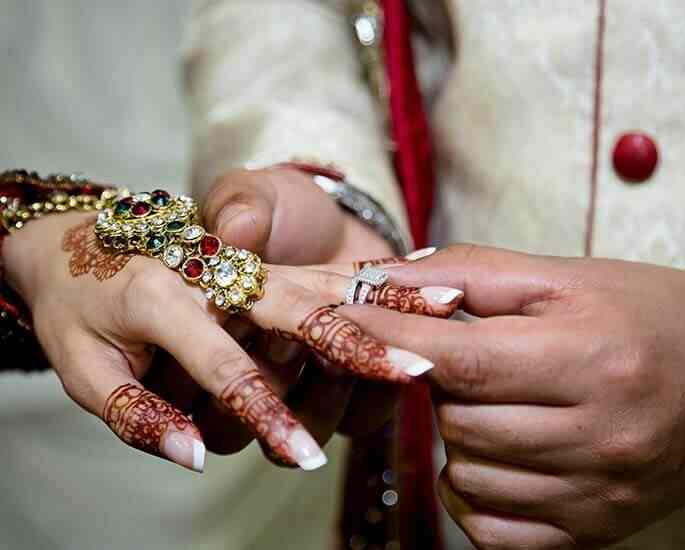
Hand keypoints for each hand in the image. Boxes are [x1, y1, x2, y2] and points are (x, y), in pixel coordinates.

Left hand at [2, 211, 437, 471]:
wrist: (79, 238)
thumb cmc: (79, 301)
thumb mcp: (80, 364)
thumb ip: (136, 412)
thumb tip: (194, 459)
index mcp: (167, 295)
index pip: (229, 364)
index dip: (265, 414)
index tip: (299, 459)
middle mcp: (226, 271)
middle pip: (308, 308)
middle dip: (362, 344)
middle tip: (417, 371)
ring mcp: (256, 262)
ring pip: (334, 285)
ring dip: (384, 310)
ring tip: (435, 315)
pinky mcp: (274, 260)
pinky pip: (334, 272)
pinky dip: (382, 281)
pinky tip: (428, 285)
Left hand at [340, 245, 684, 548]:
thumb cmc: (644, 314)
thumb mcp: (563, 277)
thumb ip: (471, 273)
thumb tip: (386, 279)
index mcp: (590, 360)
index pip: (462, 360)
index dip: (392, 339)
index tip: (344, 322)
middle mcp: (599, 436)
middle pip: (459, 422)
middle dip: (441, 387)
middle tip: (470, 360)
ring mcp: (597, 494)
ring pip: (468, 476)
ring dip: (459, 437)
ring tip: (497, 402)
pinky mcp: (594, 530)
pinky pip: (493, 528)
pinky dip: (475, 491)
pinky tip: (500, 454)